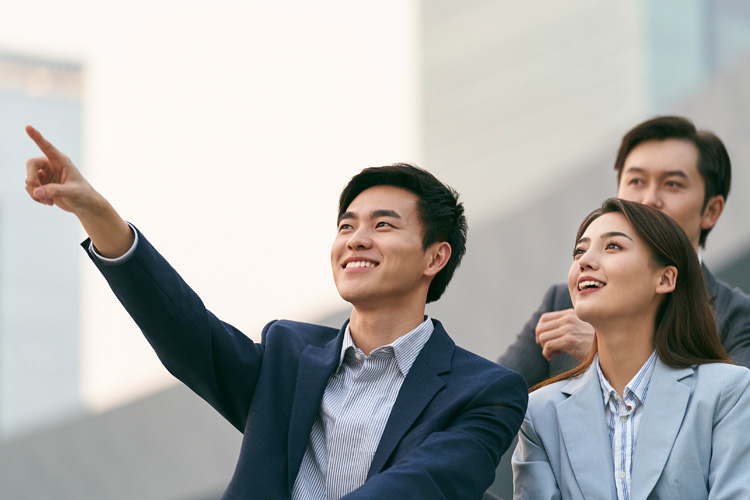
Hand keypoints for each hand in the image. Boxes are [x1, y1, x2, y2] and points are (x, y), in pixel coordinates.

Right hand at [24, 125, 133, 257]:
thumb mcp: (72, 193)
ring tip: (49, 201)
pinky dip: (35, 197)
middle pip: (30, 164)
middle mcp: (51, 165)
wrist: (85, 206)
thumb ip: (55, 191)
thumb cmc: (84, 196)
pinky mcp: (42, 184)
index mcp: (61, 160)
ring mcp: (46, 174)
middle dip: (32, 179)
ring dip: (34, 192)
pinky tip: (48, 202)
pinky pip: (30, 188)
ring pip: (29, 179)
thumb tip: (36, 191)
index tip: (28, 126)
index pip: (46, 146)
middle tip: (38, 191)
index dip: (36, 137)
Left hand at [535, 308, 593, 361]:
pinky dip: (546, 353)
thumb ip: (567, 324)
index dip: (540, 329)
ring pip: (543, 337)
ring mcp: (568, 329)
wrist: (608, 348)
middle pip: (541, 327)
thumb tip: (547, 331)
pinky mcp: (569, 341)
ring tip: (554, 352)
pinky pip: (548, 346)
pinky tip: (553, 356)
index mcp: (570, 314)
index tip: (543, 339)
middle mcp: (568, 319)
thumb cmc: (593, 341)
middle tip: (548, 347)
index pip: (544, 318)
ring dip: (544, 347)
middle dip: (540, 339)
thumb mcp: (580, 326)